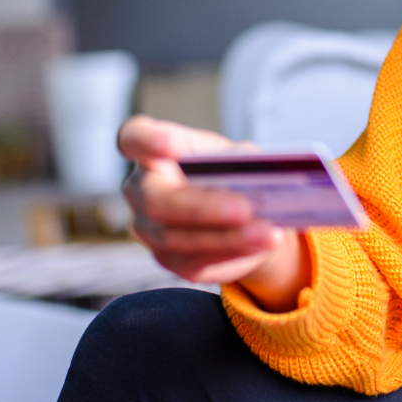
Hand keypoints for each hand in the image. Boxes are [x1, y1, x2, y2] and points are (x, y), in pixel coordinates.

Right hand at [120, 116, 308, 308]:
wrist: (240, 211)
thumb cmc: (231, 171)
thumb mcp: (239, 156)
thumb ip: (241, 162)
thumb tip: (257, 176)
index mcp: (152, 149)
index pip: (134, 138)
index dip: (148, 142)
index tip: (172, 146)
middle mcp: (141, 190)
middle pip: (157, 201)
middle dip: (202, 207)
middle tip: (244, 209)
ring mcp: (149, 229)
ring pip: (178, 239)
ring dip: (227, 238)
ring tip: (267, 233)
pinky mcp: (169, 260)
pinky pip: (196, 262)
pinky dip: (233, 254)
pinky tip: (262, 245)